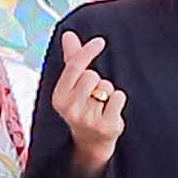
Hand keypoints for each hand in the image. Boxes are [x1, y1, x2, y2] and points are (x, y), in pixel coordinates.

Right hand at [48, 30, 124, 172]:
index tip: (100, 41)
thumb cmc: (82, 107)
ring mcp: (88, 118)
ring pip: (107, 87)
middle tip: (93, 95)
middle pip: (92, 75)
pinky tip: (110, 111)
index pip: (74, 66)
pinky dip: (118, 101)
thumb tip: (68, 35)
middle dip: (97, 81)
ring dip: (108, 92)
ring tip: (101, 105)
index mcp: (59, 97)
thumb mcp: (73, 86)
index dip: (88, 51)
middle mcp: (70, 109)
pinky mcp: (106, 125)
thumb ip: (72, 59)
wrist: (91, 142)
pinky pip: (118, 97)